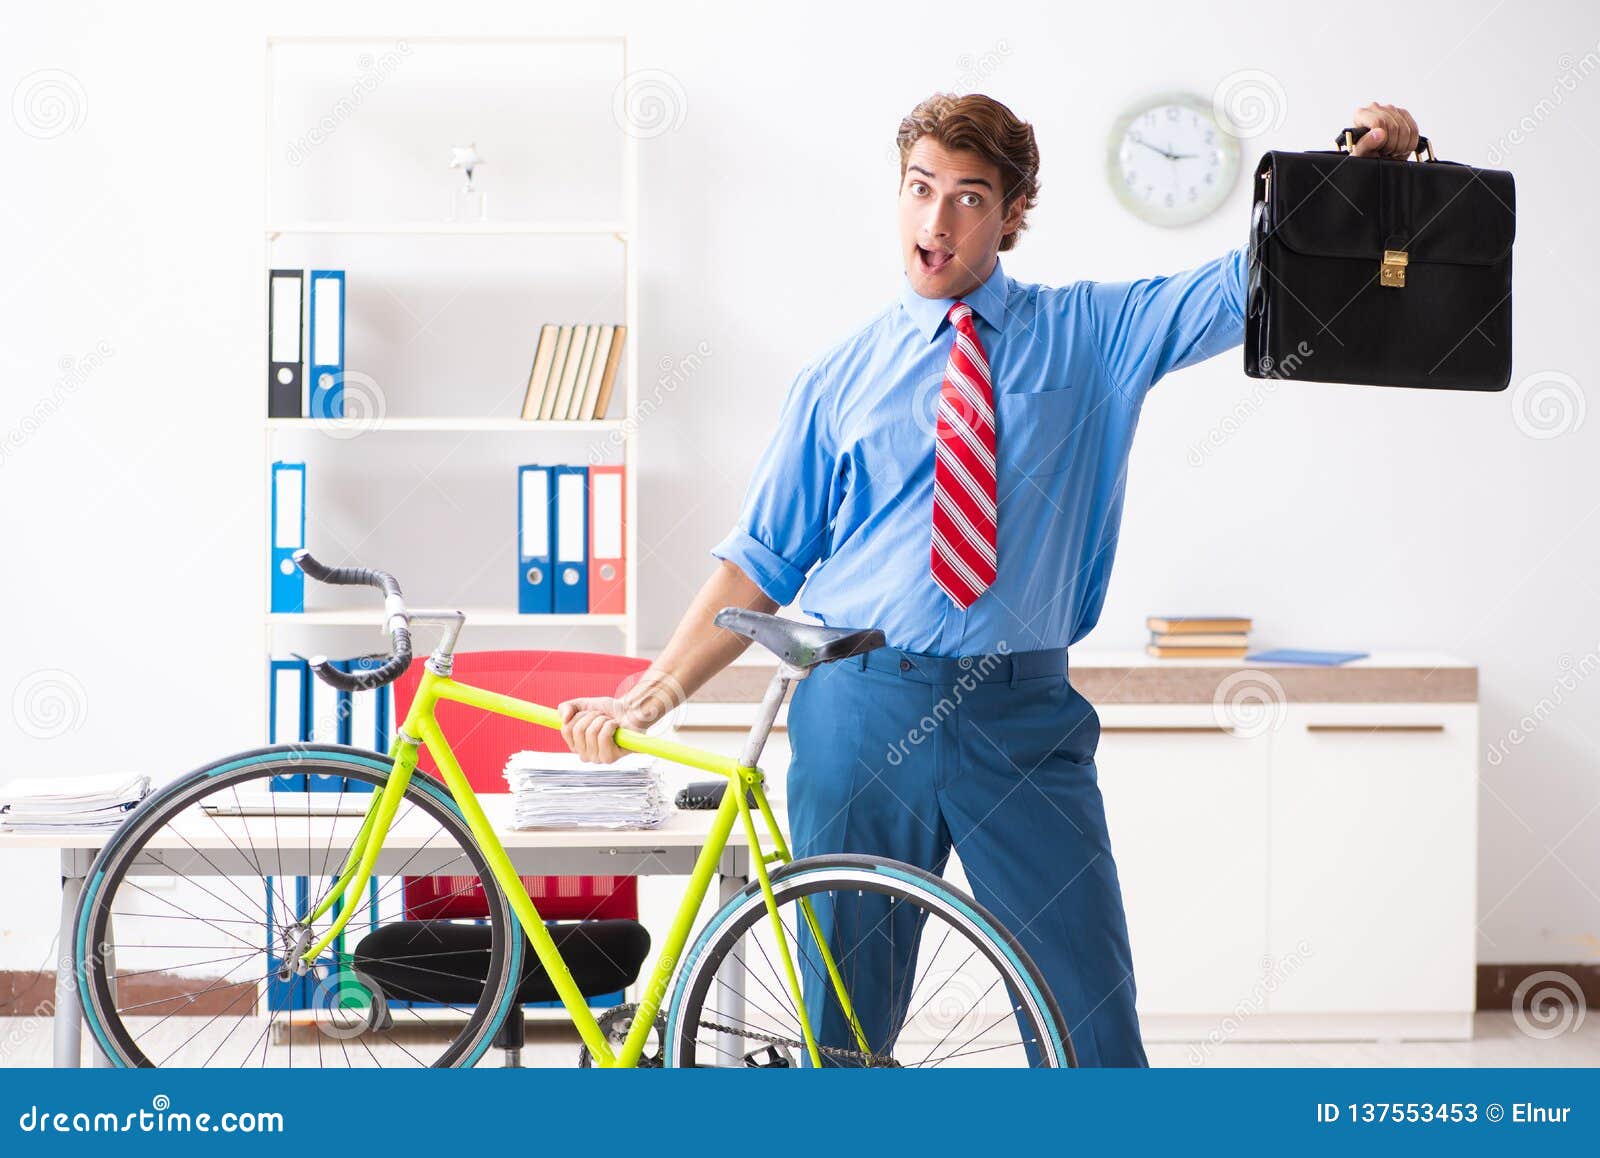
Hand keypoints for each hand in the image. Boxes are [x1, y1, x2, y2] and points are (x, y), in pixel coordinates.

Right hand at [557, 671, 683, 762]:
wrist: (630, 712)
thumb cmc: (608, 711)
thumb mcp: (583, 705)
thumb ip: (566, 707)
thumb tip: (563, 719)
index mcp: (575, 745)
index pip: (566, 730)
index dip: (578, 715)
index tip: (589, 713)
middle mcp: (584, 755)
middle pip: (578, 730)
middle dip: (592, 716)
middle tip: (602, 717)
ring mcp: (597, 759)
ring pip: (591, 733)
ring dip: (602, 720)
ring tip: (610, 722)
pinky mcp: (610, 758)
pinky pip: (604, 737)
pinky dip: (611, 725)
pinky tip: (616, 727)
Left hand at [1348, 101, 1420, 157]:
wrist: (1372, 157)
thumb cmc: (1362, 156)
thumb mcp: (1359, 154)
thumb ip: (1365, 144)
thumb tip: (1380, 133)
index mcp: (1360, 114)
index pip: (1379, 122)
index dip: (1383, 140)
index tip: (1380, 150)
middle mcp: (1375, 108)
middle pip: (1394, 126)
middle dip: (1392, 146)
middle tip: (1385, 154)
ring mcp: (1391, 109)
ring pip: (1406, 129)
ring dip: (1401, 147)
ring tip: (1391, 152)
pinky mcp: (1403, 114)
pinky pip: (1414, 129)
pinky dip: (1410, 144)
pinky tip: (1400, 149)